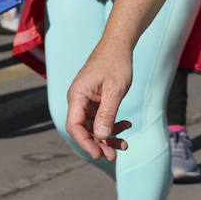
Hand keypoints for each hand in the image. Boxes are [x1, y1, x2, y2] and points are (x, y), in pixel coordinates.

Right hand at [66, 41, 135, 159]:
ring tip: (124, 144)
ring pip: (93, 126)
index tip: (98, 154)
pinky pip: (100, 118)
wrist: (119, 45)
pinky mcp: (95, 100)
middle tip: (114, 155)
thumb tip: (101, 136)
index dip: (85, 143)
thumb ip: (107, 113)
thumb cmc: (116, 63)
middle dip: (98, 143)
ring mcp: (86, 100)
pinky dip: (112, 125)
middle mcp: (78, 100)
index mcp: (77, 96)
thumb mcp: (114, 90)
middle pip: (83, 130)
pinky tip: (126, 126)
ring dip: (107, 137)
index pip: (74, 126)